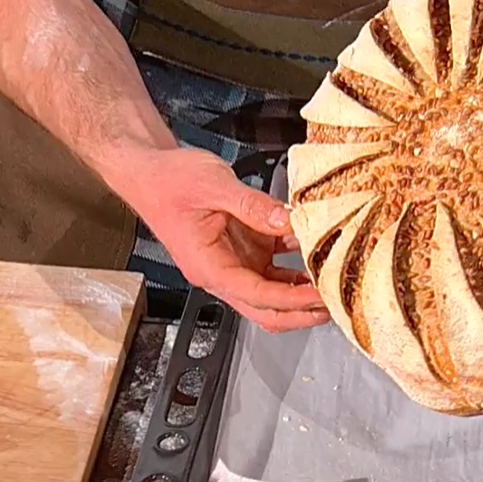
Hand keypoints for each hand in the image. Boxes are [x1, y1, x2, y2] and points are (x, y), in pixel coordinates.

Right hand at [120, 148, 329, 331]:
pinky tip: (316, 252)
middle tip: (333, 305)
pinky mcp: (244, 246)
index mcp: (208, 266)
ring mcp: (234, 260)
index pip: (256, 295)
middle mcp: (222, 271)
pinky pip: (274, 263)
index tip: (319, 299)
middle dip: (300, 312)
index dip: (291, 301)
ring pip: (272, 290)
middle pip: (266, 308)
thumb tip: (286, 219)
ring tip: (332, 283)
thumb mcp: (213, 185)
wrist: (150, 169)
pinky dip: (295, 262)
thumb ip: (252, 204)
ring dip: (300, 291)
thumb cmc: (167, 181)